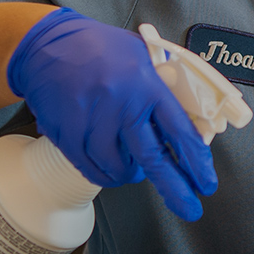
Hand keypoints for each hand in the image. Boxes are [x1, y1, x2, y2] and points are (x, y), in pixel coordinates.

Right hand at [7, 7, 217, 219]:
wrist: (47, 45)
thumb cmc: (99, 48)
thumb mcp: (143, 55)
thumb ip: (165, 86)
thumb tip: (190, 119)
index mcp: (146, 84)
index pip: (179, 130)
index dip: (195, 161)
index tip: (205, 182)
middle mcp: (121, 104)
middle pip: (153, 159)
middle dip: (175, 189)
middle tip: (189, 208)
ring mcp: (93, 121)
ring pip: (120, 169)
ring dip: (132, 174)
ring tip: (134, 165)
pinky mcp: (68, 133)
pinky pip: (92, 169)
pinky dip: (105, 174)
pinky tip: (110, 166)